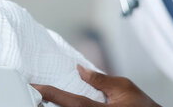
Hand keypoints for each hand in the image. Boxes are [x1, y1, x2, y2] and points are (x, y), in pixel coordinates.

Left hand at [31, 65, 160, 106]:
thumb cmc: (143, 106)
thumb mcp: (123, 86)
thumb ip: (99, 79)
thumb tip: (79, 69)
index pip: (70, 101)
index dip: (49, 93)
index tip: (33, 86)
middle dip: (45, 105)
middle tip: (30, 95)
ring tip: (38, 101)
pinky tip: (55, 106)